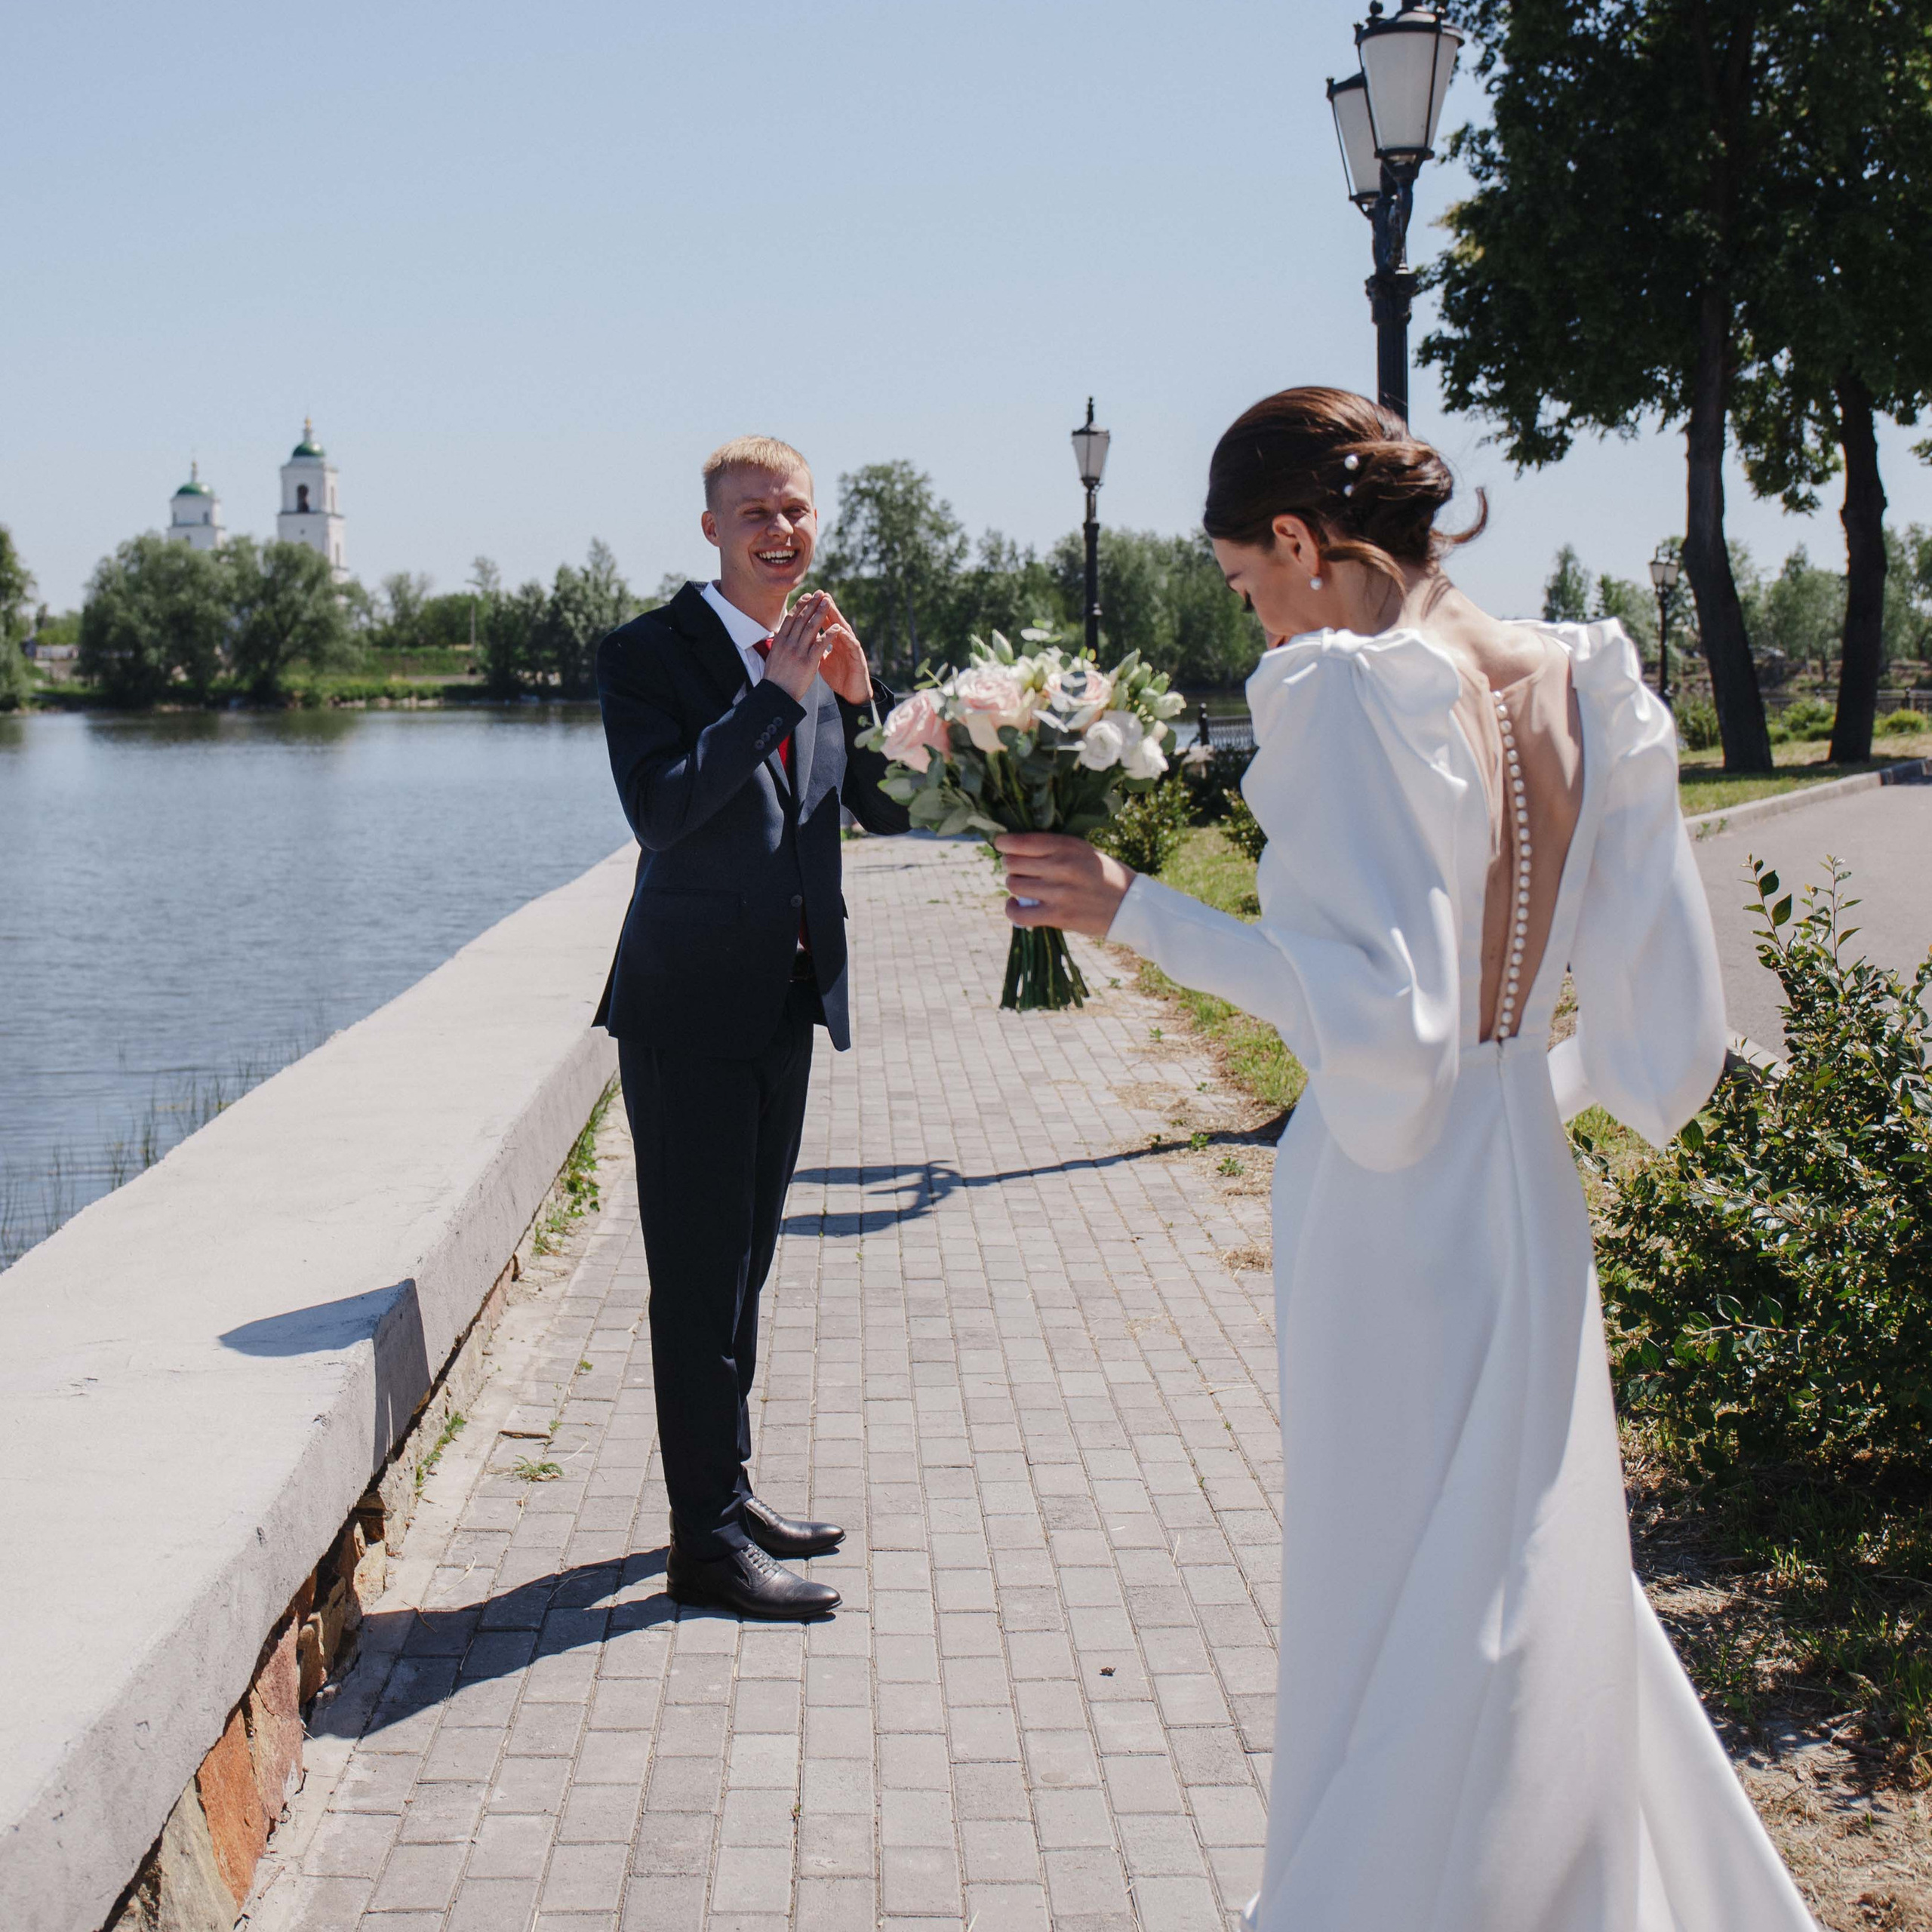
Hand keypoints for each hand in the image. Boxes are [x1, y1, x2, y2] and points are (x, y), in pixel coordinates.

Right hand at [762, 591, 832, 700]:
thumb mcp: (773, 657)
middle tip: (821, 593)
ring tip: (829, 602)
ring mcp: (798, 652)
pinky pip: (821, 645)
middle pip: (802, 619)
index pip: (791, 618)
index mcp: (780, 641)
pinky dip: (829, 635)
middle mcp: (788, 644)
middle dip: (812, 604)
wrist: (776, 695)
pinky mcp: (808, 662)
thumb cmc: (775, 678)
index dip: (800, 605)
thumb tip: (781, 633)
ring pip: (811, 628)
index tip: (808, 596)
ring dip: (821, 613)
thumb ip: (779, 644)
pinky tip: (837, 627)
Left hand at [812, 590, 873, 704]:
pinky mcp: (858, 658)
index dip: (817, 611)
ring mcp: (851, 648)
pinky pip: (852, 645)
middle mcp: (844, 641)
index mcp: (835, 641)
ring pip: (844, 628)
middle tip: (821, 593)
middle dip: (827, 607)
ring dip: (838, 617)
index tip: (808, 599)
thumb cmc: (839, 677)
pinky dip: (846, 636)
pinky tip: (841, 629)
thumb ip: (815, 649)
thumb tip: (803, 641)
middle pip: (835, 621)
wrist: (852, 694)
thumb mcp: (822, 661)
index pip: (825, 623)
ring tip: (830, 605)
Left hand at [995, 833, 1134, 938]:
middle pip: (1013, 862)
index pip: (1022, 841)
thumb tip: (1017, 847)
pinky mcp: (1058, 916)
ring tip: (1023, 888)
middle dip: (1011, 866)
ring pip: (1014, 885)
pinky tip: (1015, 905)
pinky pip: (1019, 913)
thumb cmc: (1104, 876)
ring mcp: (1059, 892)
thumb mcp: (1084, 851)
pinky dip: (1012, 909)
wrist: (1130, 906)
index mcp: (1068, 846)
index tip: (1001, 845)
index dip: (1004, 843)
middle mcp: (1062, 866)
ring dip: (1014, 886)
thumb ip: (1055, 848)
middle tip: (1020, 870)